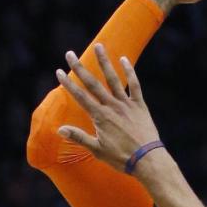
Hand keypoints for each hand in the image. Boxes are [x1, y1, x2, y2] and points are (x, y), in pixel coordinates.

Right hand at [54, 44, 159, 172]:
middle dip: (79, 68)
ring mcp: (126, 104)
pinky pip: (134, 85)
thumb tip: (60, 129)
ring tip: (98, 46)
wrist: (147, 160)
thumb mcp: (97, 150)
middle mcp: (112, 106)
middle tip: (70, 54)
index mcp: (100, 117)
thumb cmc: (121, 158)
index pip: (80, 96)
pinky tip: (124, 59)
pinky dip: (129, 72)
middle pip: (93, 84)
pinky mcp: (139, 106)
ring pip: (113, 79)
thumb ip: (79, 137)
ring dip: (104, 62)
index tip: (59, 71)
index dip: (68, 84)